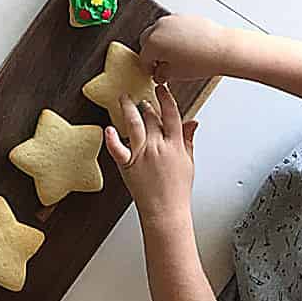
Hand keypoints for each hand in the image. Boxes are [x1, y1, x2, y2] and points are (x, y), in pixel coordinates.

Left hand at [106, 83, 198, 224]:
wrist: (166, 212)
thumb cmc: (178, 191)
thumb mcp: (189, 162)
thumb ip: (188, 139)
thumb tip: (193, 122)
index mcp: (175, 145)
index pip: (171, 114)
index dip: (166, 98)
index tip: (161, 88)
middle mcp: (158, 147)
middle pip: (151, 117)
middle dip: (146, 105)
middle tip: (141, 99)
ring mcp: (142, 154)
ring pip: (134, 124)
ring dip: (128, 108)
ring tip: (124, 99)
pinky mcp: (128, 164)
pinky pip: (117, 149)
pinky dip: (112, 138)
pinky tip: (108, 129)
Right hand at [138, 15, 233, 82]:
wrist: (222, 48)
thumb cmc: (202, 60)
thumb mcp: (176, 74)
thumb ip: (162, 74)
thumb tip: (160, 73)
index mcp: (153, 42)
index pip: (144, 57)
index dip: (149, 68)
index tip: (154, 72)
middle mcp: (159, 28)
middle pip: (147, 40)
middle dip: (153, 52)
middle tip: (163, 64)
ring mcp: (171, 20)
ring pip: (159, 31)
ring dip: (163, 42)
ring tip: (178, 56)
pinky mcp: (183, 16)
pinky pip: (173, 27)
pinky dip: (175, 35)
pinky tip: (186, 47)